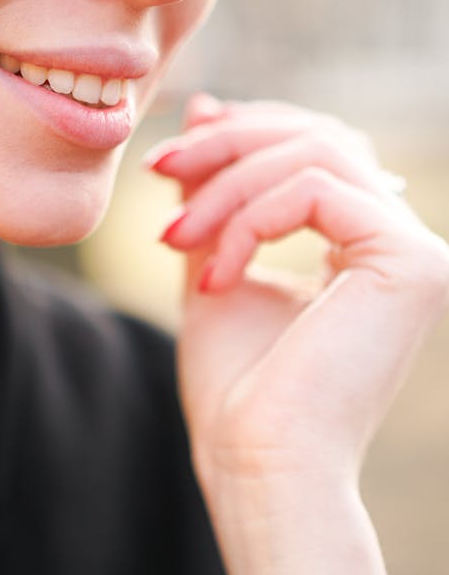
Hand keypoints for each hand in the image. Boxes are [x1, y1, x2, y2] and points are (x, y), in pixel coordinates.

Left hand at [145, 94, 448, 513]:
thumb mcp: (213, 264)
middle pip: (319, 136)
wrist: (259, 468)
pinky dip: (249, 219)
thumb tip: (207, 106)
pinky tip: (213, 272)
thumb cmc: (238, 392)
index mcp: (363, 247)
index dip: (241, 136)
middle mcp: (400, 243)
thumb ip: (216, 194)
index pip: (314, 150)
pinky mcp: (412, 263)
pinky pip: (316, 190)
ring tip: (172, 237)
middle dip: (227, 145)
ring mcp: (416, 252)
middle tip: (159, 171)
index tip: (169, 157)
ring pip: (316, 152)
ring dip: (226, 183)